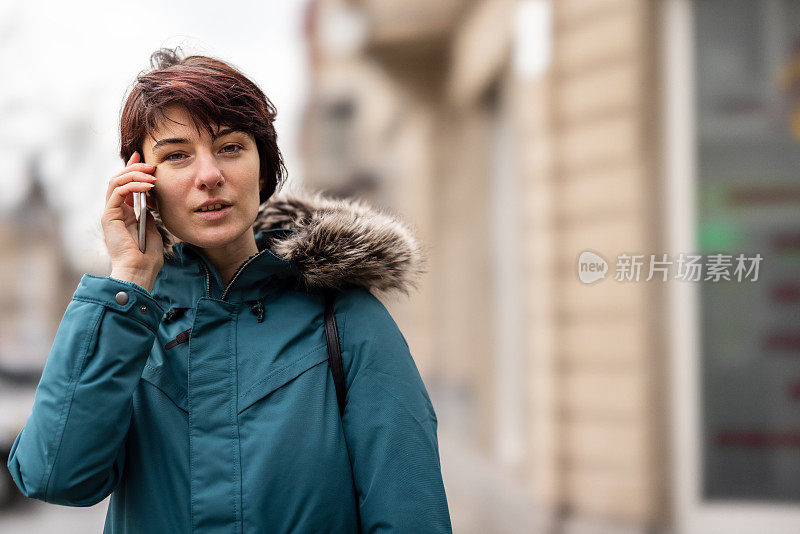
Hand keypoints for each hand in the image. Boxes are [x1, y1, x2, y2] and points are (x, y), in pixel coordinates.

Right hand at [102, 151, 163, 291]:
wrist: (140, 271)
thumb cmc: (148, 256)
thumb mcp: (152, 229)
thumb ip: (149, 213)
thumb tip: (151, 199)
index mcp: (124, 213)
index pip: (125, 185)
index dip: (133, 169)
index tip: (144, 158)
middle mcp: (115, 211)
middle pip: (119, 180)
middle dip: (135, 168)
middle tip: (150, 164)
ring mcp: (110, 213)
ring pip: (116, 182)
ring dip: (134, 174)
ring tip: (150, 174)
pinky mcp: (109, 217)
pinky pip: (117, 192)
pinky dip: (131, 185)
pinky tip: (146, 186)